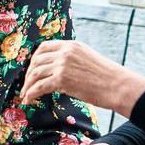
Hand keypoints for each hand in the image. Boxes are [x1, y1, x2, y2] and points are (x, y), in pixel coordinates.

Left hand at [20, 40, 144, 115]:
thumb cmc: (107, 77)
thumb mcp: (87, 58)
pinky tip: (29, 99)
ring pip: (35, 74)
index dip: (34, 59)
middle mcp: (64, 52)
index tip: (32, 69)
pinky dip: (31, 93)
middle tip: (27, 85)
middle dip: (29, 74)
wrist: (118, 86)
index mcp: (71, 45)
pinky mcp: (62, 79)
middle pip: (36, 61)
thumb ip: (71, 59)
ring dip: (28, 86)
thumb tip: (56, 69)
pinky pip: (39, 86)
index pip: (43, 48)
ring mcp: (62, 65)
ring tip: (25, 95)